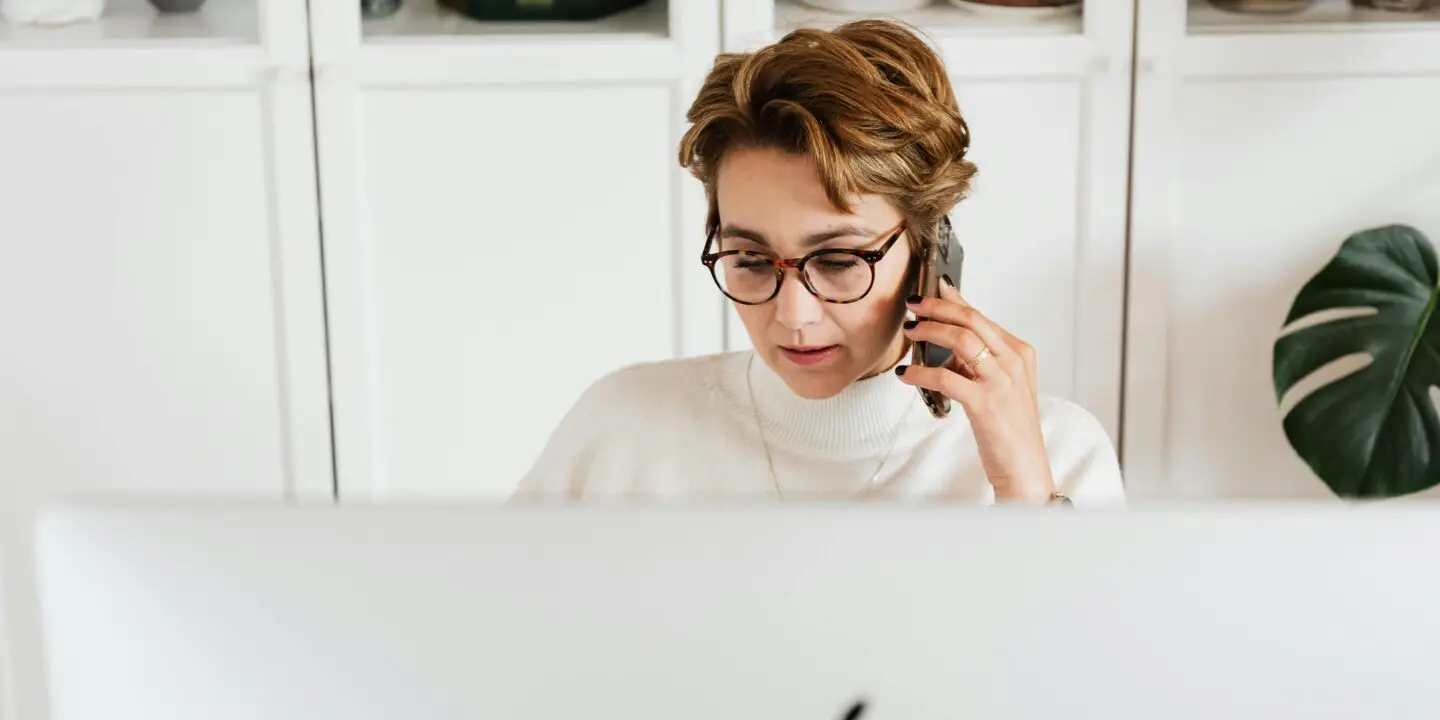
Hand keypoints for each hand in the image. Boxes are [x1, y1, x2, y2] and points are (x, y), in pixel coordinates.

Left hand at [895, 280, 1055, 502]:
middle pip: (970, 320)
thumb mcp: (1000, 384)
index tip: (932, 290)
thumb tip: (944, 337)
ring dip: (928, 332)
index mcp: (1019, 353)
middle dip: (937, 308)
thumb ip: (977, 360)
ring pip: (959, 340)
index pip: (981, 316)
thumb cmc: (1009, 427)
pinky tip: (906, 373)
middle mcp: (1013, 362)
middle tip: (913, 307)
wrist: (1025, 466)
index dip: (953, 301)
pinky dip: (921, 372)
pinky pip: (945, 377)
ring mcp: (1001, 381)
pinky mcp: (985, 402)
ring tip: (909, 334)